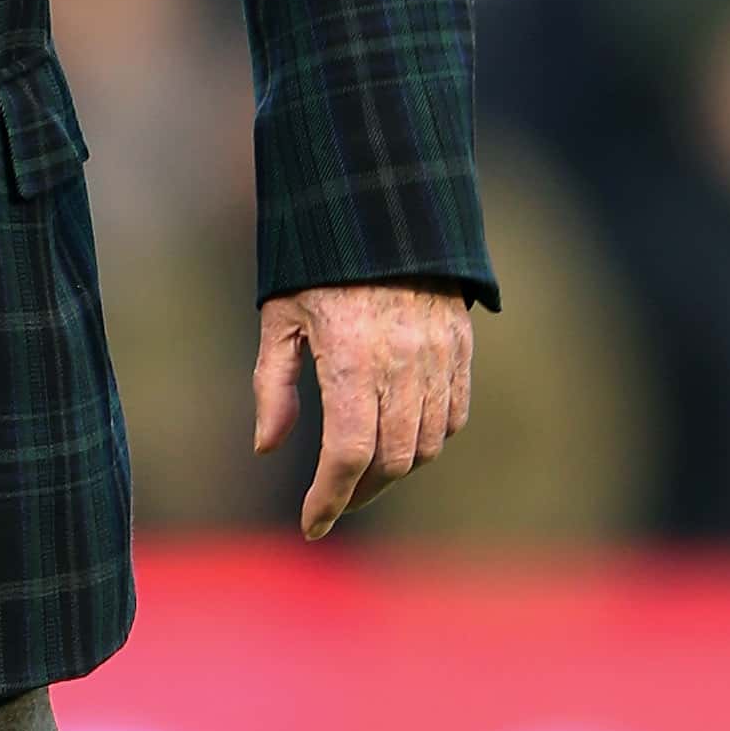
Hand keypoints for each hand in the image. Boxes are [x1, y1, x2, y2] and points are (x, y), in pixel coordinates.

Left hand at [253, 284, 472, 541]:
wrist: (382, 205)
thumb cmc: (319, 263)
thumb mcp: (279, 317)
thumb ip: (273, 385)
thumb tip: (268, 446)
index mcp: (352, 359)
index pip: (348, 454)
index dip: (329, 499)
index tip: (312, 524)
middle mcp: (402, 363)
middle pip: (393, 460)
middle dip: (359, 492)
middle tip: (333, 502)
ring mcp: (439, 356)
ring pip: (428, 444)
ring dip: (396, 470)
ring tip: (363, 475)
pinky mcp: (461, 347)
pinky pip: (454, 416)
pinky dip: (431, 440)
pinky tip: (403, 441)